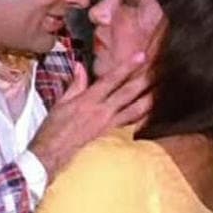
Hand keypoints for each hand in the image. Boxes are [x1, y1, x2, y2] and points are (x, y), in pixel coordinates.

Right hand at [29, 52, 152, 181]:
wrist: (51, 156)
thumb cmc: (53, 130)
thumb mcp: (61, 104)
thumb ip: (75, 85)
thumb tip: (80, 67)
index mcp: (88, 100)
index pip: (111, 79)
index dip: (127, 66)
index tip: (140, 56)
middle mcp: (102, 112)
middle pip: (127, 93)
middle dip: (144, 80)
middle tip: (158, 70)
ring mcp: (109, 127)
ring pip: (134, 111)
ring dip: (148, 100)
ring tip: (160, 91)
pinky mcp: (111, 140)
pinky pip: (130, 127)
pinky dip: (141, 120)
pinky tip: (151, 116)